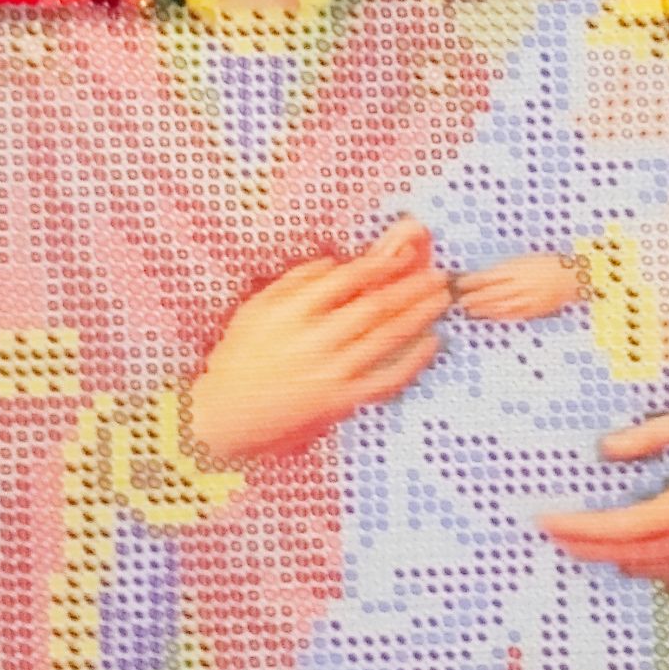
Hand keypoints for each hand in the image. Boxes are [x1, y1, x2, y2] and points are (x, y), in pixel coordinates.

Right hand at [185, 215, 448, 463]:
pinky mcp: (341, 401)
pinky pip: (386, 379)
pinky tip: (431, 343)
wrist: (227, 415)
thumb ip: (295, 282)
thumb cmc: (240, 357)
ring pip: (386, 338)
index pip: (348, 279)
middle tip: (440, 275)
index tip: (406, 254)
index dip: (382, 265)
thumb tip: (335, 263)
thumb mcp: (257, 308)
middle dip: (412, 288)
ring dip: (419, 315)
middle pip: (376, 307)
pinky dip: (413, 361)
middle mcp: (314, 339)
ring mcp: (330, 372)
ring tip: (442, 299)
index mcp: (292, 311)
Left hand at [454, 252, 583, 321]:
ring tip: (470, 309)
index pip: (487, 277)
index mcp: (516, 269)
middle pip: (490, 293)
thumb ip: (505, 269)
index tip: (460, 283)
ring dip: (483, 308)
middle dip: (473, 297)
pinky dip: (498, 315)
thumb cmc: (547, 263)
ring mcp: (526, 298)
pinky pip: (513, 314)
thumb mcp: (524, 260)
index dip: (472, 282)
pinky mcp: (533, 308)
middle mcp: (519, 284)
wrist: (571, 275)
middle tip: (461, 300)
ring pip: (499, 306)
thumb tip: (485, 276)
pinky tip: (489, 315)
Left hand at [538, 405, 668, 592]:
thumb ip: (655, 435)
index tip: (548, 520)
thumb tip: (605, 449)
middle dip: (586, 546)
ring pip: (652, 569)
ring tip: (582, 543)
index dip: (582, 529)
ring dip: (613, 558)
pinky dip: (648, 568)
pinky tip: (630, 556)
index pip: (623, 527)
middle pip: (629, 553)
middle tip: (553, 534)